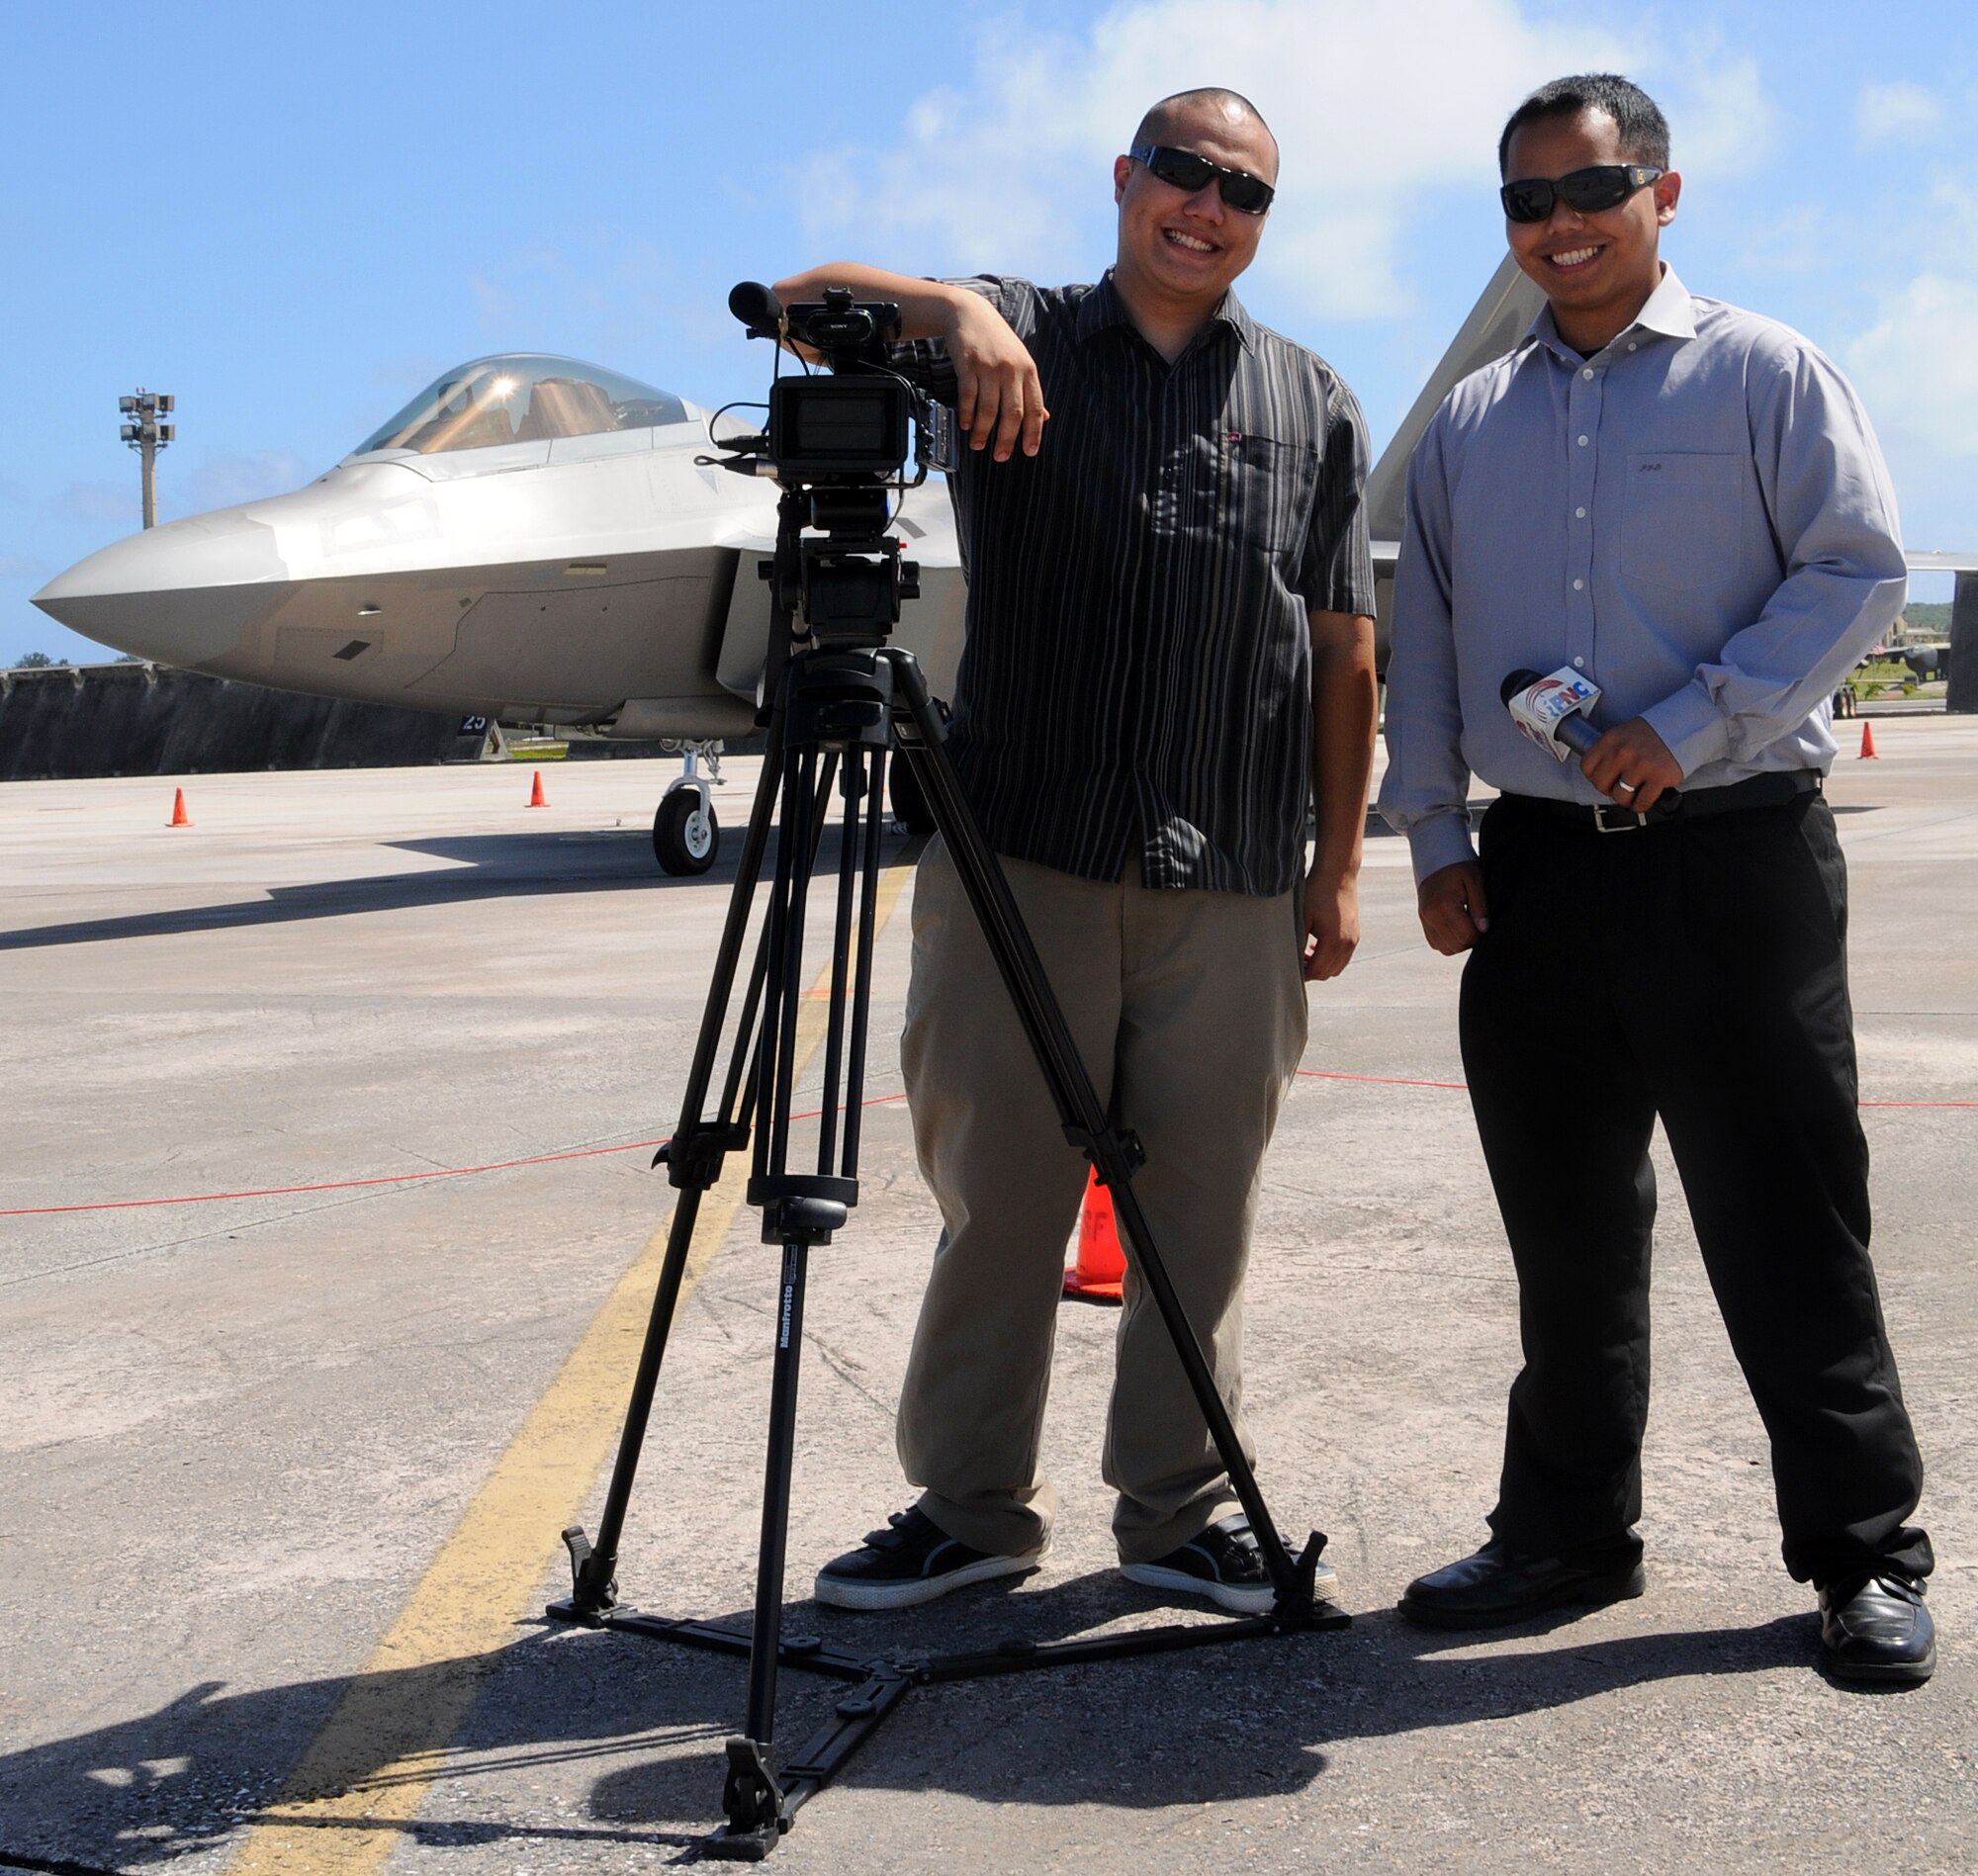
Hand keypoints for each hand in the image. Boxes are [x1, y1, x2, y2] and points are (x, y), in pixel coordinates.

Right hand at [944, 293, 1047, 460]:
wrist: (970, 314)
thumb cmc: (997, 341)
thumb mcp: (1020, 362)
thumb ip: (1030, 390)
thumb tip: (1043, 417)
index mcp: (1028, 370)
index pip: (1034, 407)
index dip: (1033, 432)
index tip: (1030, 452)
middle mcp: (1011, 370)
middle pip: (1013, 412)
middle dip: (1007, 439)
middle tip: (1001, 457)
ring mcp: (989, 367)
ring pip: (988, 409)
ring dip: (983, 432)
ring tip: (978, 445)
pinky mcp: (968, 365)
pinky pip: (968, 396)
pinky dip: (967, 414)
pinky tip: (966, 425)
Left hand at [1301, 868, 1360, 981]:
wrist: (1338, 874)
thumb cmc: (1317, 892)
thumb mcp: (1302, 918)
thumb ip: (1298, 942)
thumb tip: (1290, 959)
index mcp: (1334, 942)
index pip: (1317, 971)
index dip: (1302, 974)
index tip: (1289, 970)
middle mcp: (1348, 944)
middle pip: (1328, 972)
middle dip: (1312, 972)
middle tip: (1295, 963)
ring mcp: (1354, 939)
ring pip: (1338, 966)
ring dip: (1322, 965)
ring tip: (1305, 954)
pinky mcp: (1355, 933)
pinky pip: (1344, 955)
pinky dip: (1331, 957)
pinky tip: (1316, 945)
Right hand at [1417, 860, 1487, 955]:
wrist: (1435, 857)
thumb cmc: (1458, 866)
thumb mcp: (1475, 880)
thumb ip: (1480, 906)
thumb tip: (1483, 929)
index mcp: (1445, 905)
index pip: (1466, 936)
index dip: (1480, 934)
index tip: (1483, 922)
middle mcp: (1431, 915)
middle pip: (1456, 946)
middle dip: (1470, 939)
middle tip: (1477, 923)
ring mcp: (1425, 919)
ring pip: (1445, 948)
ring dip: (1459, 942)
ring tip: (1466, 924)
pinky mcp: (1423, 921)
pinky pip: (1436, 943)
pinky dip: (1448, 940)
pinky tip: (1456, 926)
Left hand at [1580, 716, 1681, 814]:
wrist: (1685, 725)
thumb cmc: (1654, 732)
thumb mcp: (1624, 733)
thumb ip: (1610, 750)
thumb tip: (1598, 772)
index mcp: (1611, 740)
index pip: (1587, 767)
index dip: (1594, 777)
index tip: (1603, 778)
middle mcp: (1623, 752)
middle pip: (1601, 785)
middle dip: (1609, 789)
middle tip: (1619, 787)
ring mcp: (1640, 765)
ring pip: (1621, 796)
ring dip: (1627, 799)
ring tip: (1634, 792)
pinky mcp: (1658, 777)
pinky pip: (1642, 802)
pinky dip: (1641, 805)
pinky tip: (1644, 799)